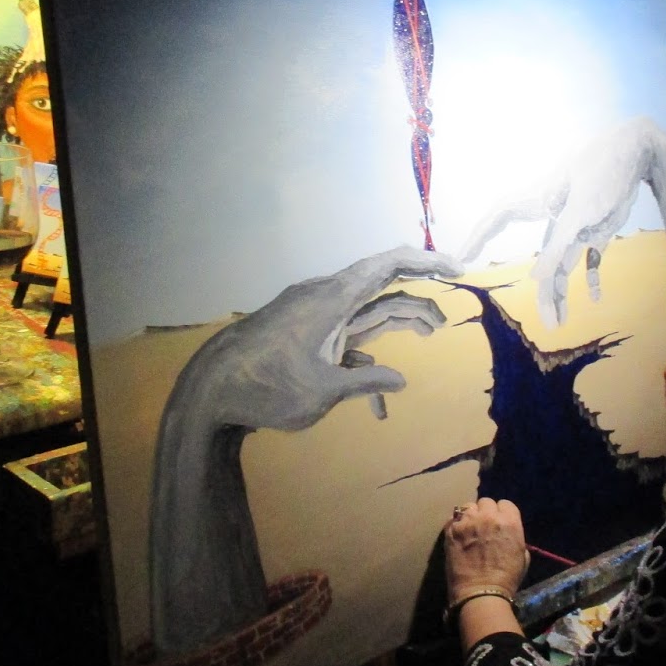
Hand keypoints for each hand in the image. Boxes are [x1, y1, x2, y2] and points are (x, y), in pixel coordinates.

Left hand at [150, 245, 461, 652]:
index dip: (426, 261)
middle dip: (417, 301)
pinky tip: (376, 404)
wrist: (208, 390)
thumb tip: (401, 381)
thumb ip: (364, 383)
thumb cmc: (265, 389)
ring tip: (428, 335)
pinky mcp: (302, 329)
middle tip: (446, 322)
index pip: (387, 264)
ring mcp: (311, 312)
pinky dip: (363, 356)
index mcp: (332, 299)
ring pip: (363, 310)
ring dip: (395, 323)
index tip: (457, 269)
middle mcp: (324, 297)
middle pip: (381, 287)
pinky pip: (342, 333)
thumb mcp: (322, 392)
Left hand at [443, 497, 529, 601]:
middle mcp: (489, 516)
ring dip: (470, 515)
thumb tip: (506, 533)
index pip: (506, 504)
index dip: (502, 514)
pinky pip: (453, 518)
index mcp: (510, 522)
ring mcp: (468, 521)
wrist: (481, 593)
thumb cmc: (506, 579)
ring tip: (469, 528)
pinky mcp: (451, 529)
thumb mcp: (522, 556)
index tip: (499, 523)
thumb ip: (515, 537)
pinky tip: (458, 534)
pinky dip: (456, 524)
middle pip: (486, 502)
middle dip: (486, 512)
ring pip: (468, 506)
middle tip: (483, 526)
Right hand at [458, 118, 660, 327]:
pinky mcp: (596, 229)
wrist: (638, 152)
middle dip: (543, 295)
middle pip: (542, 263)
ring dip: (563, 294)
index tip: (462, 256)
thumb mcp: (582, 210)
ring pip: (563, 267)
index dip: (479, 235)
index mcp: (540, 202)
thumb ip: (557, 247)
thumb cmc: (605, 170)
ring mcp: (575, 226)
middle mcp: (554, 218)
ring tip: (562, 323)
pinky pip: (589, 260)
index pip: (500, 217)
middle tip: (549, 324)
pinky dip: (591, 278)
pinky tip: (594, 297)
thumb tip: (534, 279)